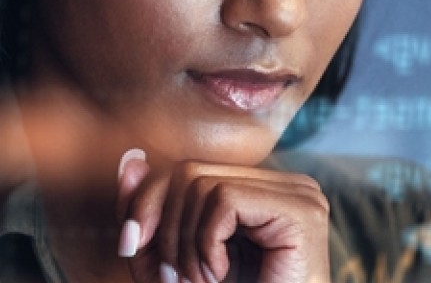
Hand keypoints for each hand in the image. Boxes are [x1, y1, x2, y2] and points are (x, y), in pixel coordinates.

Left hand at [116, 149, 331, 282]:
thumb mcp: (170, 260)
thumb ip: (147, 213)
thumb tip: (131, 160)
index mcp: (258, 190)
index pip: (184, 170)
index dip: (145, 203)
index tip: (130, 246)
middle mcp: (281, 184)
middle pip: (188, 172)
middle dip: (164, 227)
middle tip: (170, 276)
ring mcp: (296, 193)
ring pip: (202, 185)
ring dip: (186, 244)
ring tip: (198, 281)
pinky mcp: (300, 210)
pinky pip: (225, 200)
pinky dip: (208, 244)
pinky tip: (220, 274)